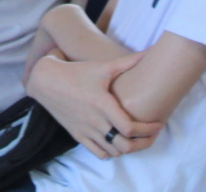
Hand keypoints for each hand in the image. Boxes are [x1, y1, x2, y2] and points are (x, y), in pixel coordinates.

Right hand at [27, 53, 159, 158]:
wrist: (47, 81)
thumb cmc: (77, 72)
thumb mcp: (102, 67)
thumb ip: (127, 62)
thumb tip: (149, 52)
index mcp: (103, 105)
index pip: (130, 128)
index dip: (148, 130)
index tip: (158, 125)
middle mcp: (95, 121)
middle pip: (125, 146)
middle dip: (143, 143)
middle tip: (152, 135)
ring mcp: (86, 130)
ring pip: (113, 151)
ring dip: (127, 147)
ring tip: (136, 138)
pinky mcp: (78, 135)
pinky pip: (99, 153)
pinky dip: (111, 152)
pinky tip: (116, 141)